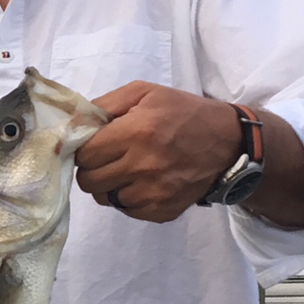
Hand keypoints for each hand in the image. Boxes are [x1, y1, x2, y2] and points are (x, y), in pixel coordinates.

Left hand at [75, 81, 240, 222]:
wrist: (228, 143)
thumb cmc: (182, 112)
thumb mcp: (145, 92)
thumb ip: (105, 105)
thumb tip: (75, 123)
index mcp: (136, 132)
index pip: (84, 154)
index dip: (85, 149)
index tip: (95, 144)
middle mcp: (143, 166)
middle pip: (89, 181)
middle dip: (92, 168)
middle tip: (108, 157)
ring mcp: (153, 193)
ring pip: (105, 198)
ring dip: (109, 184)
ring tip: (126, 169)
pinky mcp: (163, 211)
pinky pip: (127, 210)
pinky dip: (128, 198)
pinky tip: (142, 182)